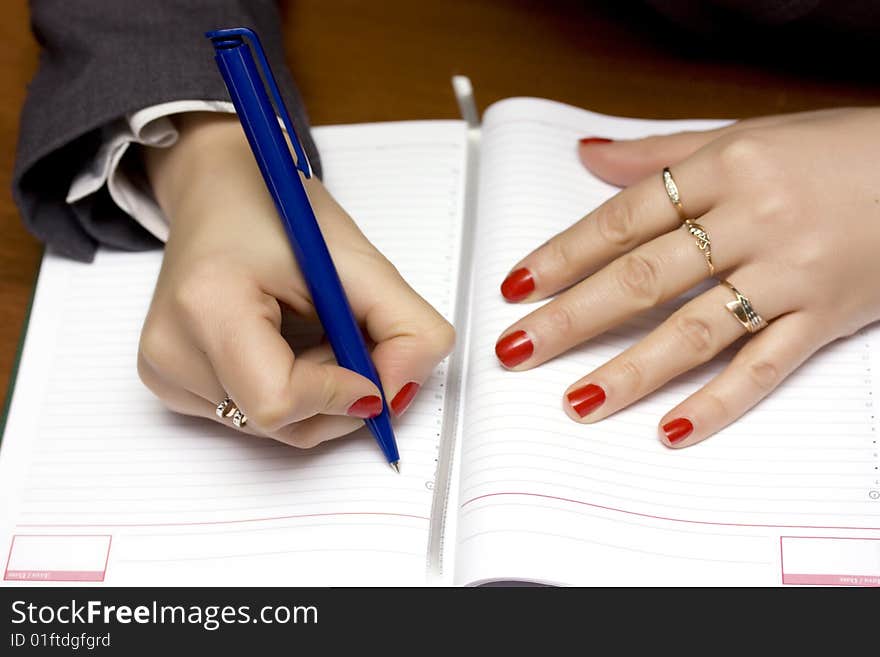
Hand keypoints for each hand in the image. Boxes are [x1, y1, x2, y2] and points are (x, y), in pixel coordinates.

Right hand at [138, 113, 453, 446]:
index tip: (370, 368)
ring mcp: (165, 371)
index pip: (279, 400)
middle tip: (342, 333)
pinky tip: (285, 346)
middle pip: (281, 422)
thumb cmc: (277, 213)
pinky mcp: (169, 384)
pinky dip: (289, 393)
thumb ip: (407, 329)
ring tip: (309, 331)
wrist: (218, 192)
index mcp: (209, 303)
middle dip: (335, 391)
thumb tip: (401, 396)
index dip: (339, 394)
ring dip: (315, 394)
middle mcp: (171, 347)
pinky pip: (251, 419)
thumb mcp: (360, 260)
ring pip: (273, 428)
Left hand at [495, 107, 879, 447]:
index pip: (622, 220)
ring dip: (630, 371)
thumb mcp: (744, 135)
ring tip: (578, 401)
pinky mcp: (822, 319)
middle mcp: (753, 221)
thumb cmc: (835, 151)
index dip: (562, 255)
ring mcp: (789, 275)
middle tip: (519, 349)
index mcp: (725, 168)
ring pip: (695, 330)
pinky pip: (764, 367)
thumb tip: (588, 157)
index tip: (517, 287)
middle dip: (572, 318)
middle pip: (643, 278)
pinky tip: (672, 430)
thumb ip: (659, 152)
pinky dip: (718, 402)